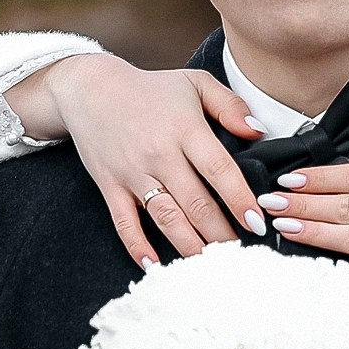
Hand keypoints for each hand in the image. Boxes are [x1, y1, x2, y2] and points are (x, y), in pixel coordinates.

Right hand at [8, 54, 266, 266]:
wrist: (89, 88)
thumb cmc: (149, 88)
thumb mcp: (195, 83)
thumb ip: (230, 105)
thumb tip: (259, 131)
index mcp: (185, 129)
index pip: (219, 170)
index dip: (240, 199)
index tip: (257, 223)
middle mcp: (160, 154)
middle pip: (196, 203)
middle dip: (221, 233)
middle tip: (240, 253)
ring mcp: (133, 173)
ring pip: (166, 218)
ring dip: (190, 245)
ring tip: (210, 265)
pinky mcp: (111, 186)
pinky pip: (124, 223)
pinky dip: (138, 247)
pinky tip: (154, 265)